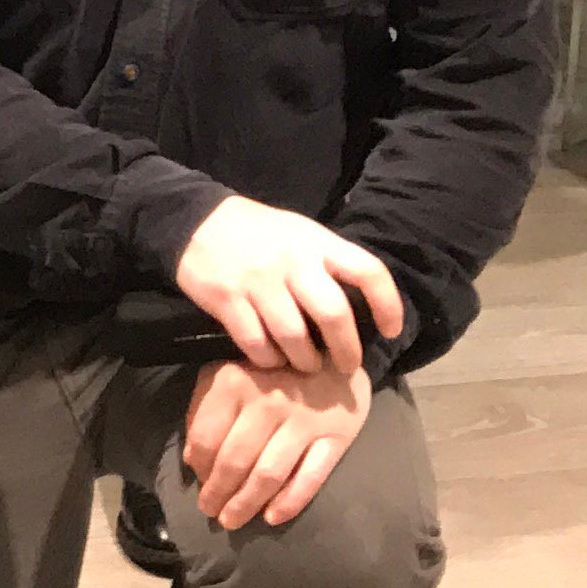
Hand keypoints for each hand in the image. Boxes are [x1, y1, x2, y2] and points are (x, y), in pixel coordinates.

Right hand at [174, 194, 405, 377]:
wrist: (195, 220)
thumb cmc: (258, 231)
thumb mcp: (300, 233)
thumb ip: (327, 264)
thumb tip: (360, 309)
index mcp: (316, 243)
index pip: (368, 271)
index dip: (388, 304)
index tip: (391, 330)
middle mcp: (292, 262)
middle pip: (334, 314)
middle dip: (346, 349)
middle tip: (346, 366)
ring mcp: (258, 282)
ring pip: (294, 336)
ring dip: (306, 360)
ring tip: (307, 367)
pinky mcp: (227, 300)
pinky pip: (255, 342)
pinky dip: (268, 359)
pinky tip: (271, 360)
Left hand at [181, 356, 373, 532]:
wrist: (332, 357)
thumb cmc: (270, 371)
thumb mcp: (229, 375)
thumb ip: (206, 411)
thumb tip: (193, 459)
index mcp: (234, 381)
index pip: (207, 438)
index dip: (199, 468)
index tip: (199, 484)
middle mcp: (268, 400)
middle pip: (235, 460)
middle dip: (218, 493)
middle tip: (210, 512)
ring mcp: (304, 420)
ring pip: (268, 474)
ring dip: (246, 503)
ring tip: (231, 520)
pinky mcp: (336, 437)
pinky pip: (309, 478)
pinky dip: (289, 502)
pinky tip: (271, 518)